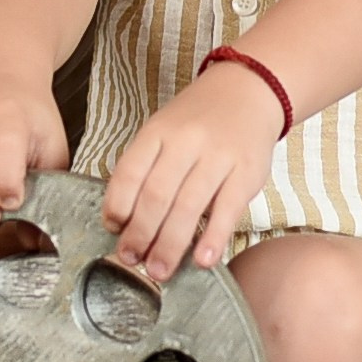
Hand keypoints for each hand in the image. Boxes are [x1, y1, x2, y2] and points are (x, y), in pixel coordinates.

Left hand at [100, 60, 282, 279]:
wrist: (249, 90)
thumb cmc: (198, 119)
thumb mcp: (163, 129)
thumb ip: (144, 167)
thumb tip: (123, 220)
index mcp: (158, 132)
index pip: (129, 172)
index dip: (117, 205)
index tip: (113, 230)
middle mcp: (186, 142)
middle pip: (156, 195)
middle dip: (140, 234)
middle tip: (131, 260)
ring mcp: (218, 157)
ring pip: (188, 206)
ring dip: (170, 245)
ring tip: (159, 271)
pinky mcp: (247, 172)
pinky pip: (227, 210)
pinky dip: (213, 238)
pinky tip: (201, 260)